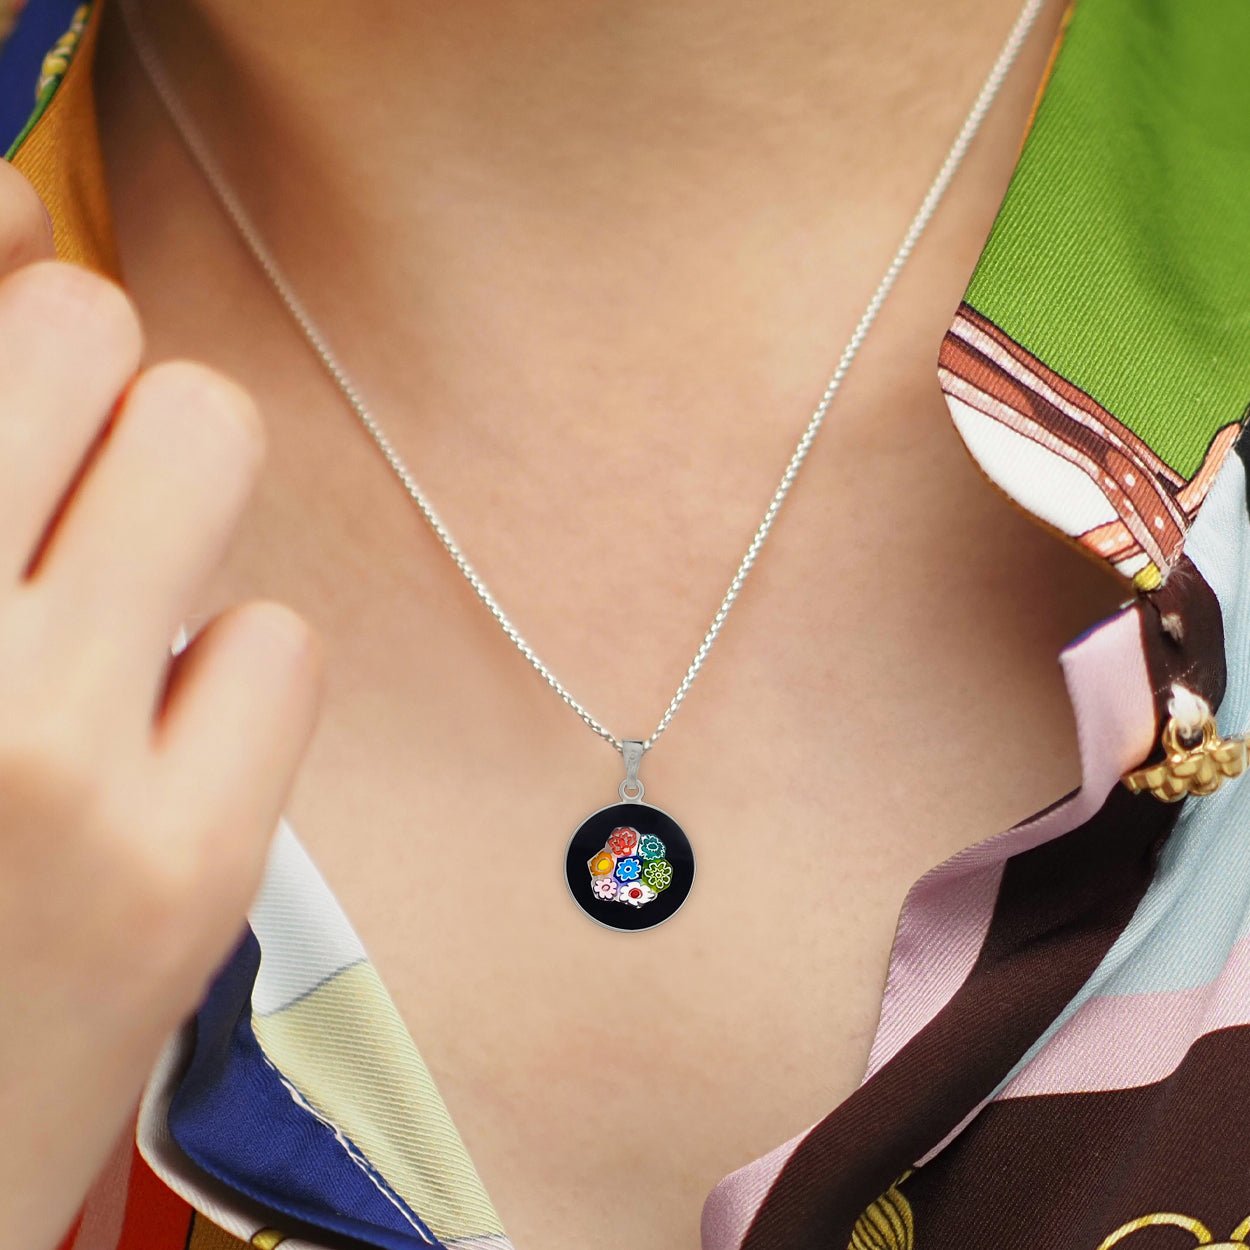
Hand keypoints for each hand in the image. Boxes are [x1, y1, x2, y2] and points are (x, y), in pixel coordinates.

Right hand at [0, 160, 325, 1249]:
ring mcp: (54, 762)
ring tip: (117, 606)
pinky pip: (282, 638)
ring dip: (174, 503)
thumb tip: (21, 219)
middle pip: (99, 329)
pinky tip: (165, 747)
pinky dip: (234, 676)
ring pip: (209, 437)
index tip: (26, 336)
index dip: (6, 277)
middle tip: (67, 489)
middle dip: (94, 390)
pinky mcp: (188, 870)